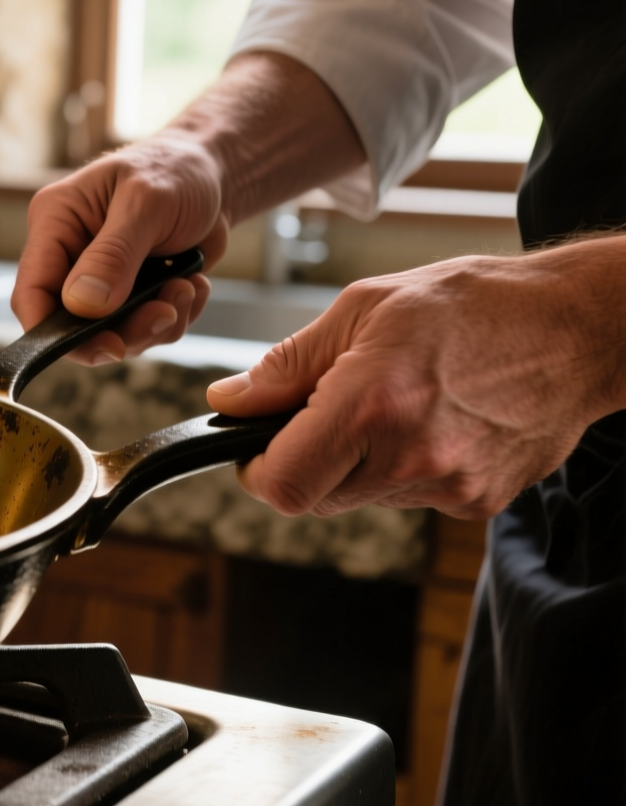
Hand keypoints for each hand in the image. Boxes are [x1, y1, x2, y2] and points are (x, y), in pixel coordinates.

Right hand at [12, 137, 227, 364]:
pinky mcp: (133, 294)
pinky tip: (194, 284)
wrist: (217, 174)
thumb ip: (114, 254)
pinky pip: (146, 328)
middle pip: (72, 324)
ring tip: (187, 288)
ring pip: (113, 333)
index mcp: (55, 223)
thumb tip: (84, 305)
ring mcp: (101, 280)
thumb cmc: (175, 170)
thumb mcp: (146, 203)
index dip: (52, 330)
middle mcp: (71, 256)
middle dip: (123, 330)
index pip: (32, 291)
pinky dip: (175, 316)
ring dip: (157, 323)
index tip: (102, 345)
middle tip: (164, 316)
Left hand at [205, 249, 625, 519]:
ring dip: (357, 462)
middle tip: (328, 410)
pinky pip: (410, 497)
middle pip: (315, 498)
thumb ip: (287, 364)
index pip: (281, 486)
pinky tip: (434, 420)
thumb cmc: (470, 303)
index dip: (256, 470)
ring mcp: (449, 487)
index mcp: (371, 404)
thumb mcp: (363, 308)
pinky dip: (404, 467)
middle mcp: (411, 457)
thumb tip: (228, 401)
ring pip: (362, 498)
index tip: (258, 444)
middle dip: (304, 462)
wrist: (578, 327)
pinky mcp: (478, 501)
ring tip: (396, 402)